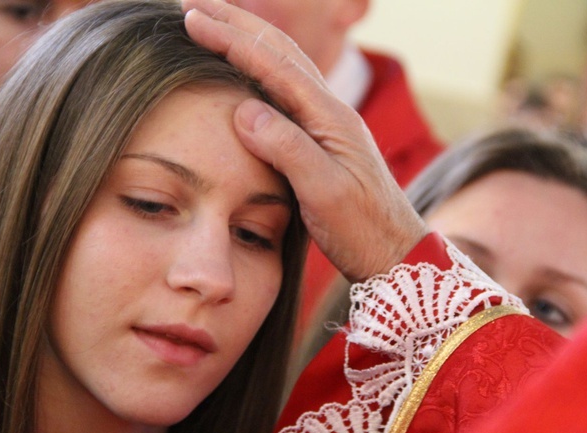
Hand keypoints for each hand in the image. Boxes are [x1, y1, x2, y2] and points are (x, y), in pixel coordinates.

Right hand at [181, 0, 427, 281]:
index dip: (232, 39)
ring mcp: (328, 125)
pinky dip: (259, 73)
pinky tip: (245, 76)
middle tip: (193, 4)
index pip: (275, 65)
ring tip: (212, 26)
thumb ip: (287, 149)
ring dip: (248, 42)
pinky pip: (286, 95)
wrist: (395, 252)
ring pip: (284, 68)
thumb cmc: (363, 229)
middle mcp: (330, 112)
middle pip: (280, 53)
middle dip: (237, 24)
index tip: (192, 19)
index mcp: (330, 117)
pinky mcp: (323, 142)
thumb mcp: (324, 193)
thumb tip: (243, 109)